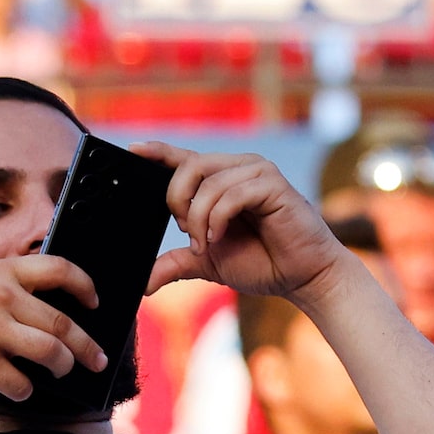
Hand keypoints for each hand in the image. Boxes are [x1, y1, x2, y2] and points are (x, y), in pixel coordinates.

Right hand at [0, 256, 106, 399]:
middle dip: (88, 347)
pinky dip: (24, 390)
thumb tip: (53, 316)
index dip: (85, 285)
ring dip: (64, 367)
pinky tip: (17, 388)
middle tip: (99, 360)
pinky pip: (22, 384)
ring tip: (63, 371)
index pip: (58, 268)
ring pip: (52, 353)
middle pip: (64, 323)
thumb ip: (7, 291)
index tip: (95, 302)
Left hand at [131, 144, 355, 301]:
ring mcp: (257, 173)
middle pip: (189, 166)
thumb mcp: (208, 262)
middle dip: (177, 201)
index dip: (157, 151)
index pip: (184, 158)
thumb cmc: (262, 264)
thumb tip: (144, 283)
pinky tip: (220, 237)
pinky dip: (218, 219)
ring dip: (198, 219)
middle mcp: (239, 168)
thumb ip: (177, 263)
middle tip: (186, 232)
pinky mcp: (273, 185)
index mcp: (221, 180)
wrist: (301, 277)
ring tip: (207, 244)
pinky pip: (231, 194)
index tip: (132, 150)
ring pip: (208, 183)